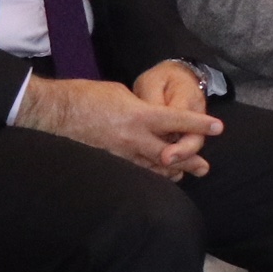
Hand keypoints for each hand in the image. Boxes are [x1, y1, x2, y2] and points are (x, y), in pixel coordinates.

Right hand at [18, 73, 220, 178]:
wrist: (53, 112)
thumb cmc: (85, 95)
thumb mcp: (120, 93)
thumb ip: (141, 107)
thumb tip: (151, 115)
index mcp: (139, 115)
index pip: (178, 120)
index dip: (200, 124)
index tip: (219, 128)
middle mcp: (133, 138)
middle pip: (170, 153)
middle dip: (190, 160)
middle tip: (205, 167)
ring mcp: (120, 153)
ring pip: (153, 168)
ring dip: (171, 172)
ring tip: (185, 175)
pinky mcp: (108, 162)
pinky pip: (133, 171)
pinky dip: (147, 174)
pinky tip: (155, 178)